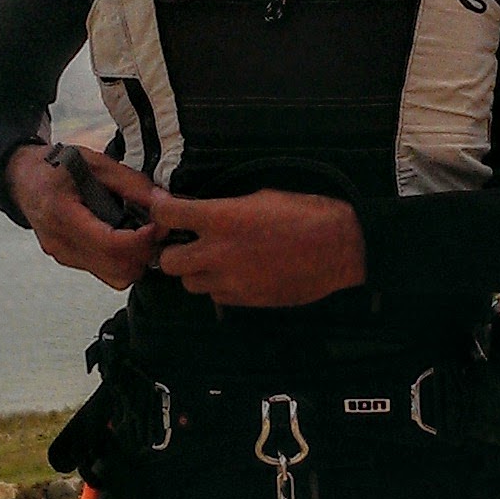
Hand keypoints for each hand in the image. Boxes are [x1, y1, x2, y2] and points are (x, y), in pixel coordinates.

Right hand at [5, 143, 161, 290]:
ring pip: (114, 277)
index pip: (110, 244)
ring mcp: (62, 255)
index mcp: (62, 213)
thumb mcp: (95, 162)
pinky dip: (122, 260)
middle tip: (155, 229)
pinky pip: (105, 272)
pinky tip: (124, 237)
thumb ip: (131, 183)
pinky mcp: (68, 260)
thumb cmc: (56, 166)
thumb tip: (164, 202)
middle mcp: (60, 242)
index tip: (158, 225)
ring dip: (135, 260)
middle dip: (144, 252)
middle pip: (117, 269)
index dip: (141, 240)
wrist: (23, 178)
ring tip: (141, 234)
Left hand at [96, 163, 367, 307]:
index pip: (168, 215)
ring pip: (190, 283)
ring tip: (215, 259)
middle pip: (168, 261)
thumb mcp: (261, 197)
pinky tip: (238, 273)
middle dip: (173, 250)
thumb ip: (225, 209)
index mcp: (222, 219)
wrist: (340, 248)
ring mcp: (231, 281)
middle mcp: (219, 253)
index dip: (159, 208)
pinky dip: (220, 286)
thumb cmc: (306, 214)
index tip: (161, 206)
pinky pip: (217, 296)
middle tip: (186, 242)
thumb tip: (204, 213)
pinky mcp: (245, 300)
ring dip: (196, 271)